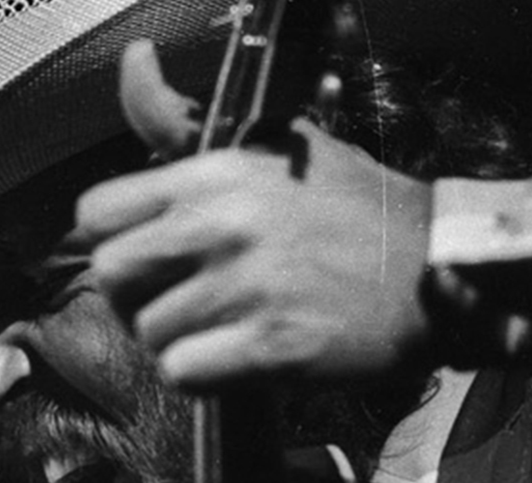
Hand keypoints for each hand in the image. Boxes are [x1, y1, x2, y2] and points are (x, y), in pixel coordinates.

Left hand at [64, 43, 436, 389]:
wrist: (436, 265)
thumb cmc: (351, 207)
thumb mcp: (268, 141)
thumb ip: (182, 118)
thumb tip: (132, 58)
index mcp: (213, 173)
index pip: (95, 213)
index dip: (111, 241)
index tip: (145, 255)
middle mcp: (223, 225)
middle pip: (111, 277)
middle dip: (132, 297)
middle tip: (175, 301)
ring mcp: (247, 287)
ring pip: (149, 332)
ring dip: (176, 339)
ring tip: (222, 327)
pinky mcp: (273, 345)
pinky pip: (184, 373)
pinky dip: (201, 376)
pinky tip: (235, 356)